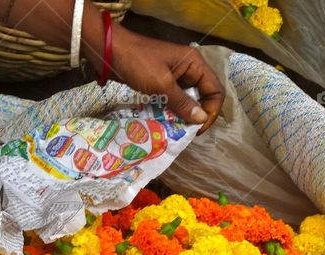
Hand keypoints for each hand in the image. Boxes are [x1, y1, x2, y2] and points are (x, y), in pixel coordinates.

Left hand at [103, 28, 224, 132]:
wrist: (109, 51)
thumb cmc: (137, 63)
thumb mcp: (161, 84)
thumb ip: (182, 102)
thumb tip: (202, 119)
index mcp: (194, 63)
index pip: (215, 90)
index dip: (211, 110)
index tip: (198, 128)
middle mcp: (189, 69)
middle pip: (204, 96)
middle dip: (197, 114)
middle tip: (186, 132)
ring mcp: (176, 75)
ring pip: (188, 100)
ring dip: (184, 115)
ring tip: (176, 130)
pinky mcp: (163, 82)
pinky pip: (174, 100)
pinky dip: (172, 111)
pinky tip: (166, 122)